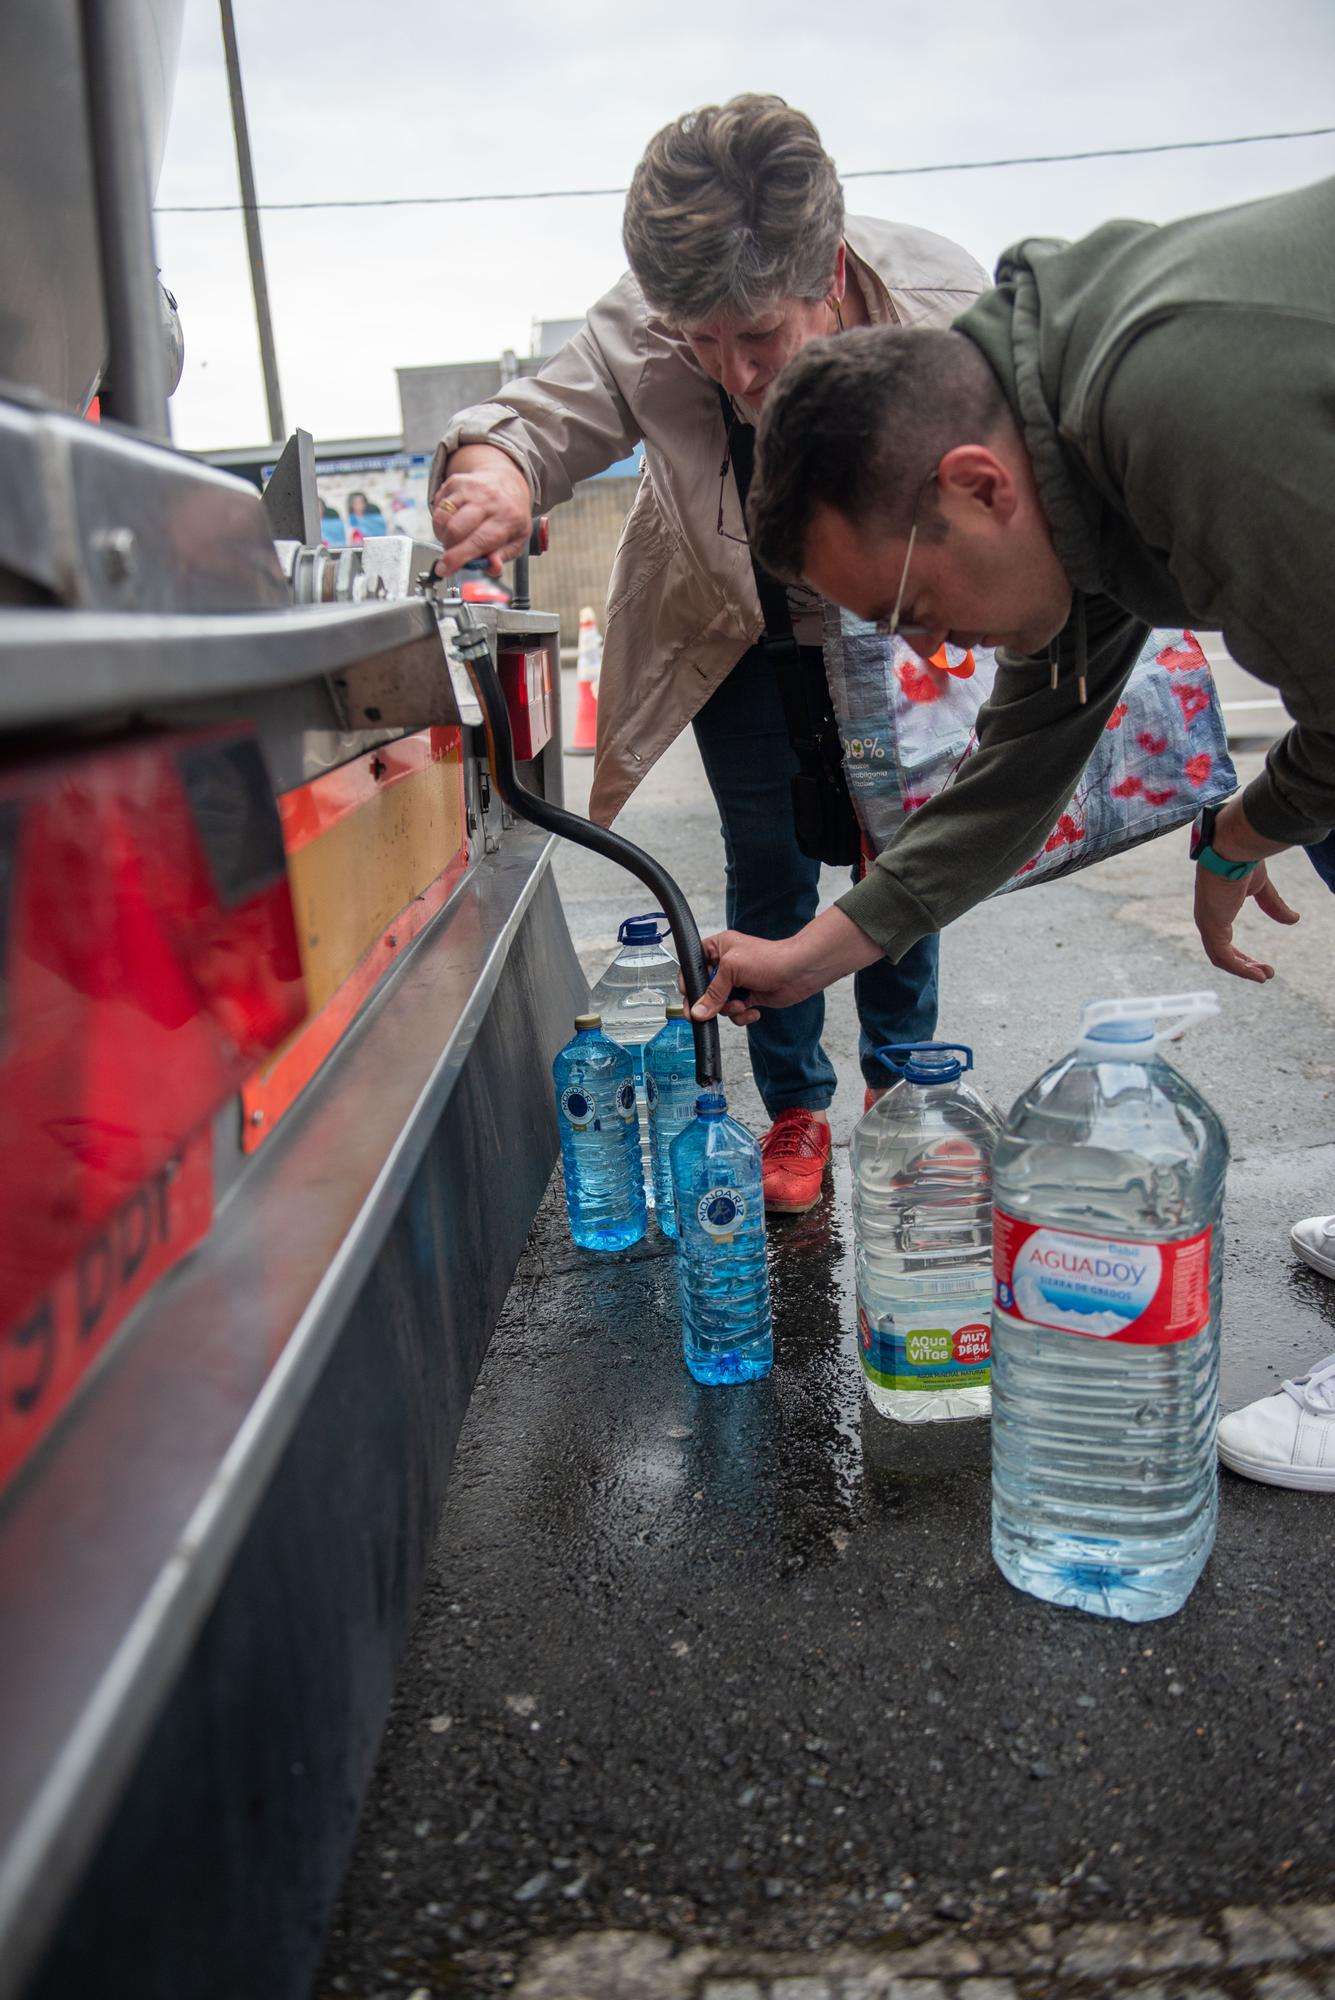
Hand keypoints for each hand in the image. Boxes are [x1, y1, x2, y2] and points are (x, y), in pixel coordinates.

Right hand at [430, 444, 532, 577]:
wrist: (507, 482)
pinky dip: (441, 521)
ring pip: (442, 518)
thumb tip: (492, 567)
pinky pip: (438, 507)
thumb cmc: (510, 516)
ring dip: (443, 535)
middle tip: (454, 553)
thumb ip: (502, 557)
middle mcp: (489, 500)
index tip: (444, 569)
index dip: (458, 557)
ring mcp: (470, 489)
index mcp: (508, 518)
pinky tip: (453, 521)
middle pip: (456, 529)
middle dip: (448, 548)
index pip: (479, 541)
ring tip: (455, 538)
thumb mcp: (516, 541)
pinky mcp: (455, 482)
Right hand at [691, 908, 883, 1024]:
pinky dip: (743, 1015)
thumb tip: (697, 1011)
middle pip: (704, 991)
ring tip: (741, 1004)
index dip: (689, 985)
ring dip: (729, 1009)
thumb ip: (712, 992)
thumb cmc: (769, 958)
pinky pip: (736, 1013)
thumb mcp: (732, 970)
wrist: (799, 971)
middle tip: (713, 1009)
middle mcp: (726, 966)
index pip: (692, 968)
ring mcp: (737, 983)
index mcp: (717, 949)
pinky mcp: (749, 997)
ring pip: (719, 1005)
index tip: (691, 998)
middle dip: (712, 1002)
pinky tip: (754, 1009)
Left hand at [1193, 861, 1299, 981]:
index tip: (1261, 965)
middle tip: (1265, 974)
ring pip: (1221, 958)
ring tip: (1264, 977)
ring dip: (1243, 970)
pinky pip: (1223, 957)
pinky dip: (1239, 968)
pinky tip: (1256, 974)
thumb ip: (1273, 905)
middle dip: (1244, 966)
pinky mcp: (1211, 927)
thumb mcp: (1261, 888)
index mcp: (1216, 910)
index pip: (1224, 941)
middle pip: (1221, 953)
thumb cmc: (1242, 861)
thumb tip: (1293, 920)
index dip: (1241, 956)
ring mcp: (1207, 923)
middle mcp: (1207, 919)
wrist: (1233, 850)